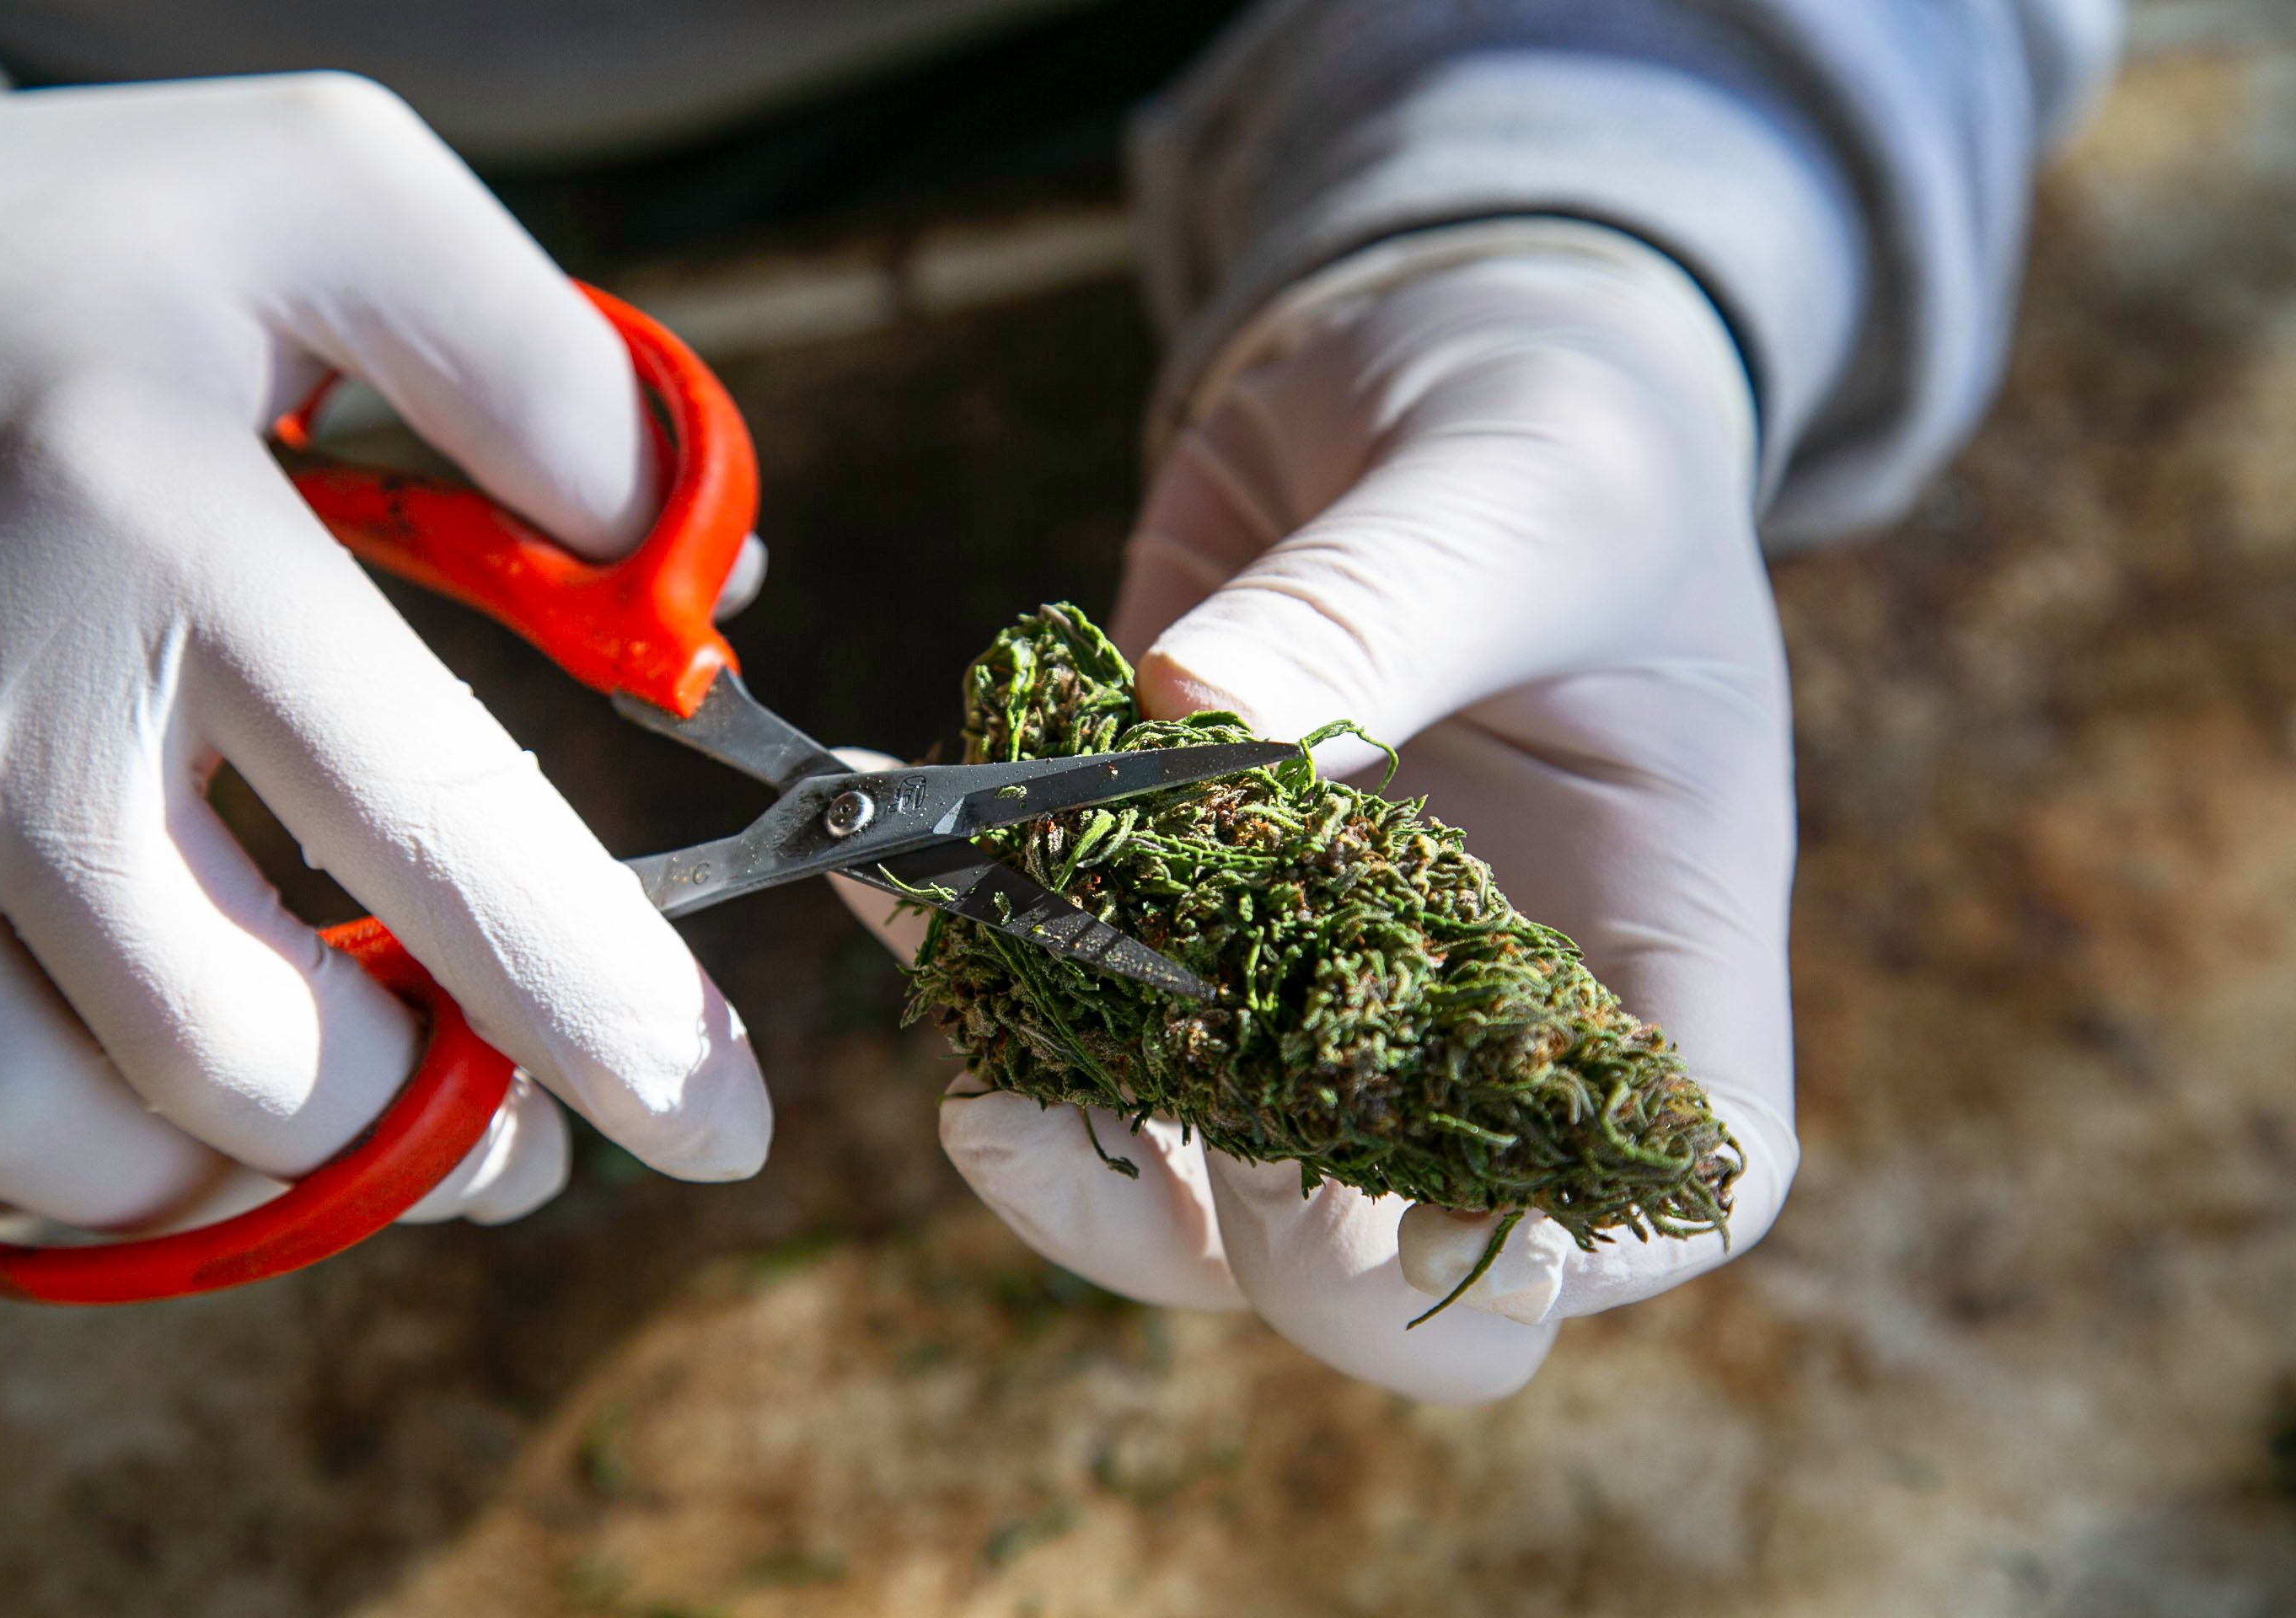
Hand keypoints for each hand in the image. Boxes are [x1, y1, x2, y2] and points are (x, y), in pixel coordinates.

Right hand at [0, 69, 769, 1234]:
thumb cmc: (60, 237)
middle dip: (423, 1128)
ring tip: (363, 1115)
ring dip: (253, 1174)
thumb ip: (546, 382)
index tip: (726, 1129)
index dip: (606, 1010)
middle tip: (523, 1130)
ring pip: (68, 1144)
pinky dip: (73, 1159)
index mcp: (158, 528)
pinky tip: (158, 1089)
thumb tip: (698, 609)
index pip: (443, 834)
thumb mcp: (323, 198)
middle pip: (246, 1052)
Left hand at [841, 222, 1796, 1401]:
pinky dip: (976, 980)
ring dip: (1079, 1156)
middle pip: (1394, 1261)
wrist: (1424, 365)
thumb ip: (1380, 609)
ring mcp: (1317, 987)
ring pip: (1204, 1198)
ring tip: (974, 1049)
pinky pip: (1074, 1020)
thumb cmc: (1556, 422)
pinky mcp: (1177, 916)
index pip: (1660, 1195)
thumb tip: (1190, 710)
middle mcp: (1480, 1014)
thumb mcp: (1518, 491)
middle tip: (1160, 1093)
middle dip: (1275, 1245)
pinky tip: (895, 881)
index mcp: (1651, 943)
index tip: (1412, 1220)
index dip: (1546, 1260)